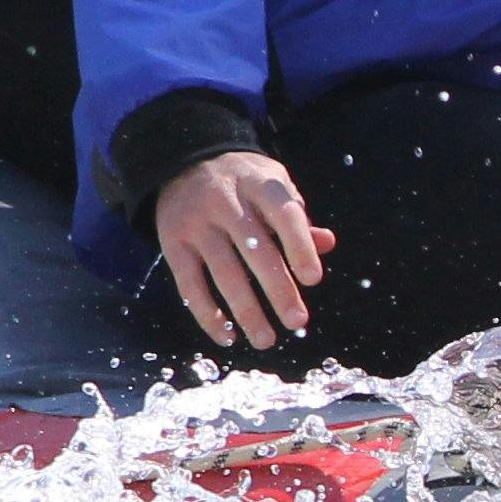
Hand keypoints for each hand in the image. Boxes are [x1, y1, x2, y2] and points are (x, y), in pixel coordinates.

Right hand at [155, 151, 333, 351]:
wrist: (184, 161)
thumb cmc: (244, 183)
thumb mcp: (273, 186)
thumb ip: (298, 219)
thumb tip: (327, 244)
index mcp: (259, 185)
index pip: (284, 215)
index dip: (299, 247)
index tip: (313, 280)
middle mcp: (226, 203)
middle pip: (255, 251)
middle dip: (278, 290)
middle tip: (297, 322)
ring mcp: (196, 224)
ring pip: (224, 273)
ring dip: (246, 312)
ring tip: (266, 339)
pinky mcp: (173, 243)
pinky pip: (190, 285)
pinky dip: (208, 314)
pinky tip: (228, 336)